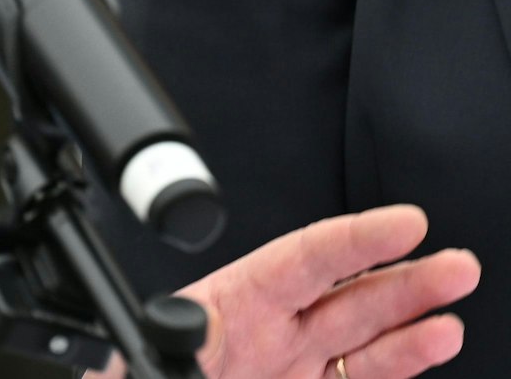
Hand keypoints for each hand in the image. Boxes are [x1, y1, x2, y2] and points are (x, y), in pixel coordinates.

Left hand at [92, 205, 478, 378]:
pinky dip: (399, 362)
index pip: (300, 260)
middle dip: (404, 277)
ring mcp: (290, 365)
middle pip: (346, 294)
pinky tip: (432, 344)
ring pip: (363, 337)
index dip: (355, 240)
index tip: (405, 224)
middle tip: (454, 263)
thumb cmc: (133, 377)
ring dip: (412, 322)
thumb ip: (172, 337)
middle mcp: (268, 331)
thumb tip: (190, 325)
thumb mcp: (141, 355)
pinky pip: (359, 377)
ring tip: (453, 309)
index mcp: (228, 304)